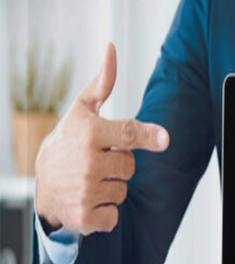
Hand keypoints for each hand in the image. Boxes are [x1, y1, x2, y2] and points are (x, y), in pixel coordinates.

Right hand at [35, 43, 169, 234]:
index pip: (129, 134)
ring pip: (124, 190)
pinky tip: (88, 199)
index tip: (164, 139)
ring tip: (89, 179)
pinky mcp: (85, 217)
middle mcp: (86, 162)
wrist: (41, 184)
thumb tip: (111, 46)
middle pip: (131, 166)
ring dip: (112, 187)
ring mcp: (84, 190)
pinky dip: (107, 212)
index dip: (148, 136)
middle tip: (96, 161)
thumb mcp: (82, 110)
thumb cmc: (68, 141)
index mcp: (89, 134)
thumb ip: (103, 83)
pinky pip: (115, 215)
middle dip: (119, 165)